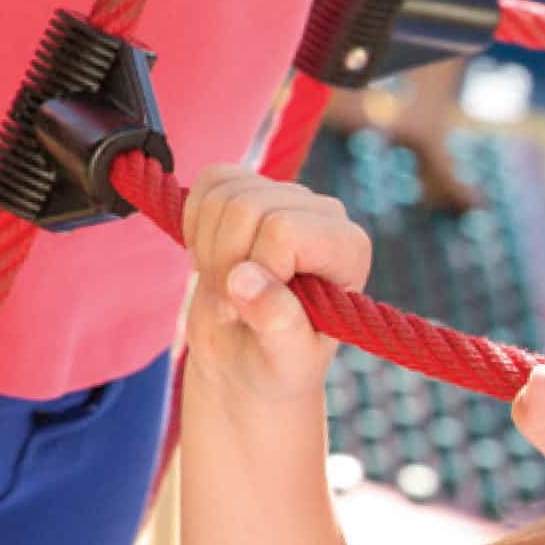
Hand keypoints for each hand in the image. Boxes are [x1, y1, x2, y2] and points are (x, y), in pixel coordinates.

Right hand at [182, 167, 372, 404]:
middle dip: (223, 263)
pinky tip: (213, 258)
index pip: (284, 230)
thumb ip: (277, 324)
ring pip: (223, 193)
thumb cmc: (276, 363)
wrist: (249, 356)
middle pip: (247, 206)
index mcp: (348, 249)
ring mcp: (288, 195)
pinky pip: (211, 180)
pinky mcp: (253, 188)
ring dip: (207, 249)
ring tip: (225, 285)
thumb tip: (246, 279)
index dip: (255, 270)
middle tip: (232, 305)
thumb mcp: (285, 361)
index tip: (252, 309)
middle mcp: (325, 213)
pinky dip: (196, 223)